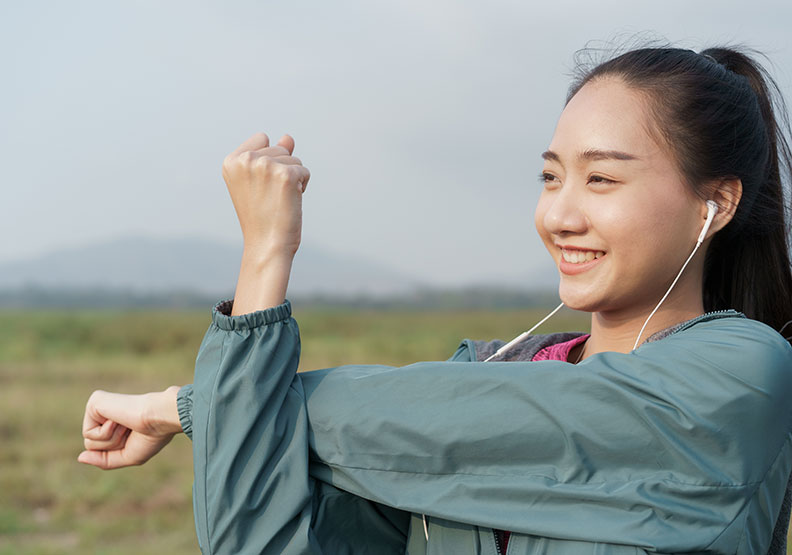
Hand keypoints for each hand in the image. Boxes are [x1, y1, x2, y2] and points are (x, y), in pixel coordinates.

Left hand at [77, 386, 182, 469]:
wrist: (159, 418)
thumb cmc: (151, 436)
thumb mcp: (128, 456)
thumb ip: (104, 460)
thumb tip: (80, 457)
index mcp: (115, 423)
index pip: (101, 449)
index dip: (117, 450)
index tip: (136, 436)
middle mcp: (105, 414)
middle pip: (92, 447)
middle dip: (112, 446)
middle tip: (130, 431)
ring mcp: (99, 406)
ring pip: (89, 443)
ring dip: (111, 440)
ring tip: (125, 425)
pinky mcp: (94, 402)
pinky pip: (88, 433)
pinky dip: (105, 433)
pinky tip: (118, 420)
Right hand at [222, 133, 310, 256]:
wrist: (267, 244)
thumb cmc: (262, 216)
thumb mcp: (260, 181)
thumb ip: (272, 154)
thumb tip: (288, 137)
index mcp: (231, 160)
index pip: (262, 138)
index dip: (268, 160)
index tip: (259, 185)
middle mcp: (246, 160)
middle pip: (280, 148)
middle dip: (281, 170)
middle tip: (269, 197)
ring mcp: (265, 165)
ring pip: (294, 159)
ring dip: (292, 179)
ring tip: (278, 200)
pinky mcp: (286, 175)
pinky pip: (304, 171)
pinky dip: (302, 186)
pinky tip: (289, 201)